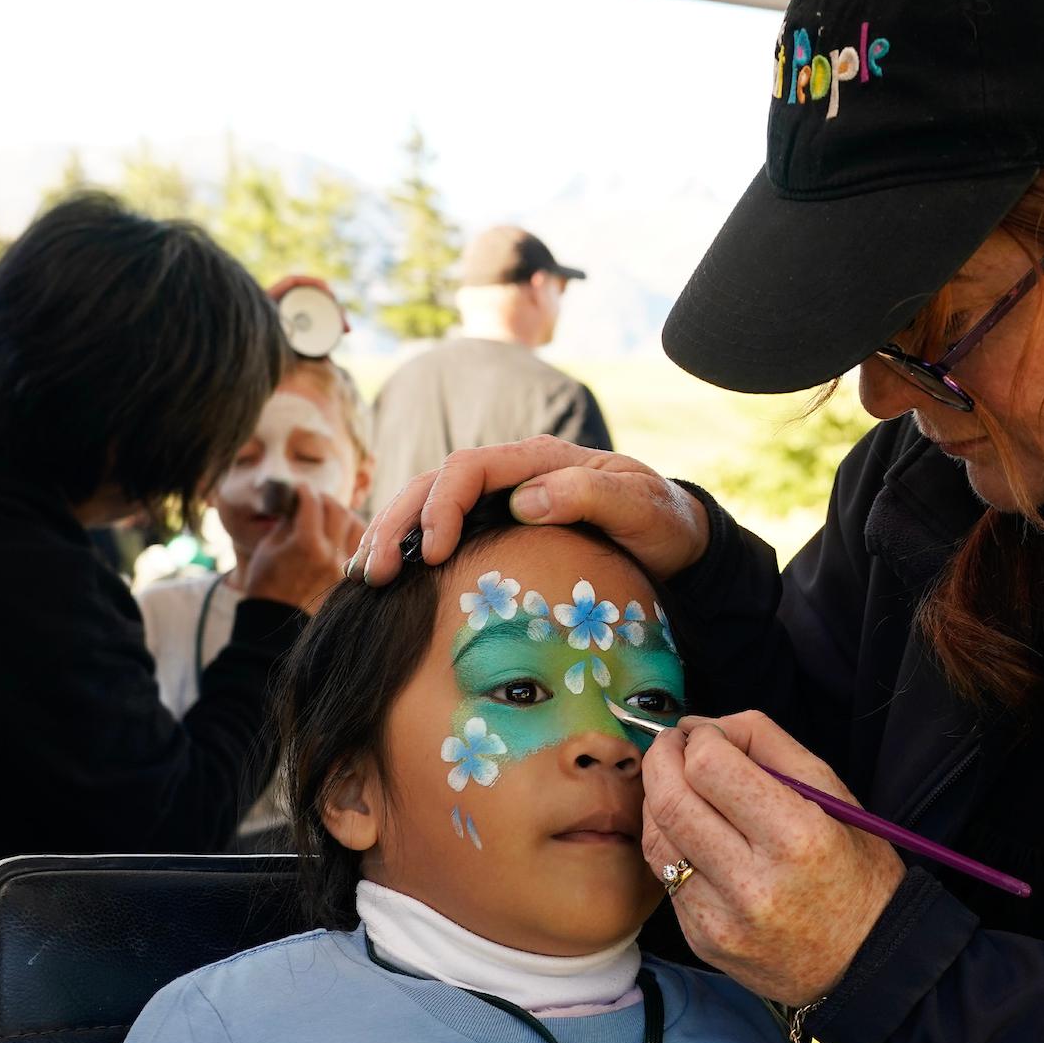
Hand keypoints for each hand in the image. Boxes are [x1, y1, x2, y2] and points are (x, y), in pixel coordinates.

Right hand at [240, 484, 363, 613]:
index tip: (300, 488)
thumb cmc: (266, 583)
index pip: (313, 504)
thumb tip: (300, 501)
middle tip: (314, 498)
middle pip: (339, 511)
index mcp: (306, 545)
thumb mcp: (268, 546)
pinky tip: (340, 533)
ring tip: (329, 515)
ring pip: (358, 526)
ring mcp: (344, 567)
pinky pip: (360, 547)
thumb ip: (288, 521)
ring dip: (344, 515)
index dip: (305, 491)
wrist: (276, 619)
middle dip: (325, 499)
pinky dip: (352, 534)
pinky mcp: (350, 577)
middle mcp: (330, 554)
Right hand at [354, 436, 709, 586]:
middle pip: (435, 484)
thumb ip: (592, 495)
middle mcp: (513, 474)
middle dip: (398, 523)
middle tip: (374, 572)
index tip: (433, 552)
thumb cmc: (662, 522)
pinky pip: (445, 531)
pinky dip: (411, 550)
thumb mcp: (641, 506)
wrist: (678, 540)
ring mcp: (503, 500)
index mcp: (540, 459)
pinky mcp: (499, 528)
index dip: (443, 506)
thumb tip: (526, 501)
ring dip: (393, 536)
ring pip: (430, 506)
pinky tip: (389, 583)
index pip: (470, 469)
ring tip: (365, 577)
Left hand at [640, 711, 907, 1006]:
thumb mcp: (836, 796)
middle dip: (662, 759)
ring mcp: (722, 919)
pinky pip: (665, 878)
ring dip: (656, 798)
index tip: (706, 733)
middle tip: (673, 746)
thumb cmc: (856, 873)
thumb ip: (770, 745)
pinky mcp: (702, 941)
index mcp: (798, 837)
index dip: (700, 738)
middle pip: (671, 801)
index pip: (711, 767)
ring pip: (655, 839)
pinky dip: (670, 844)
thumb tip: (704, 725)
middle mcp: (754, 882)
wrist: (865, 965)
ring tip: (675, 783)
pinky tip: (691, 833)